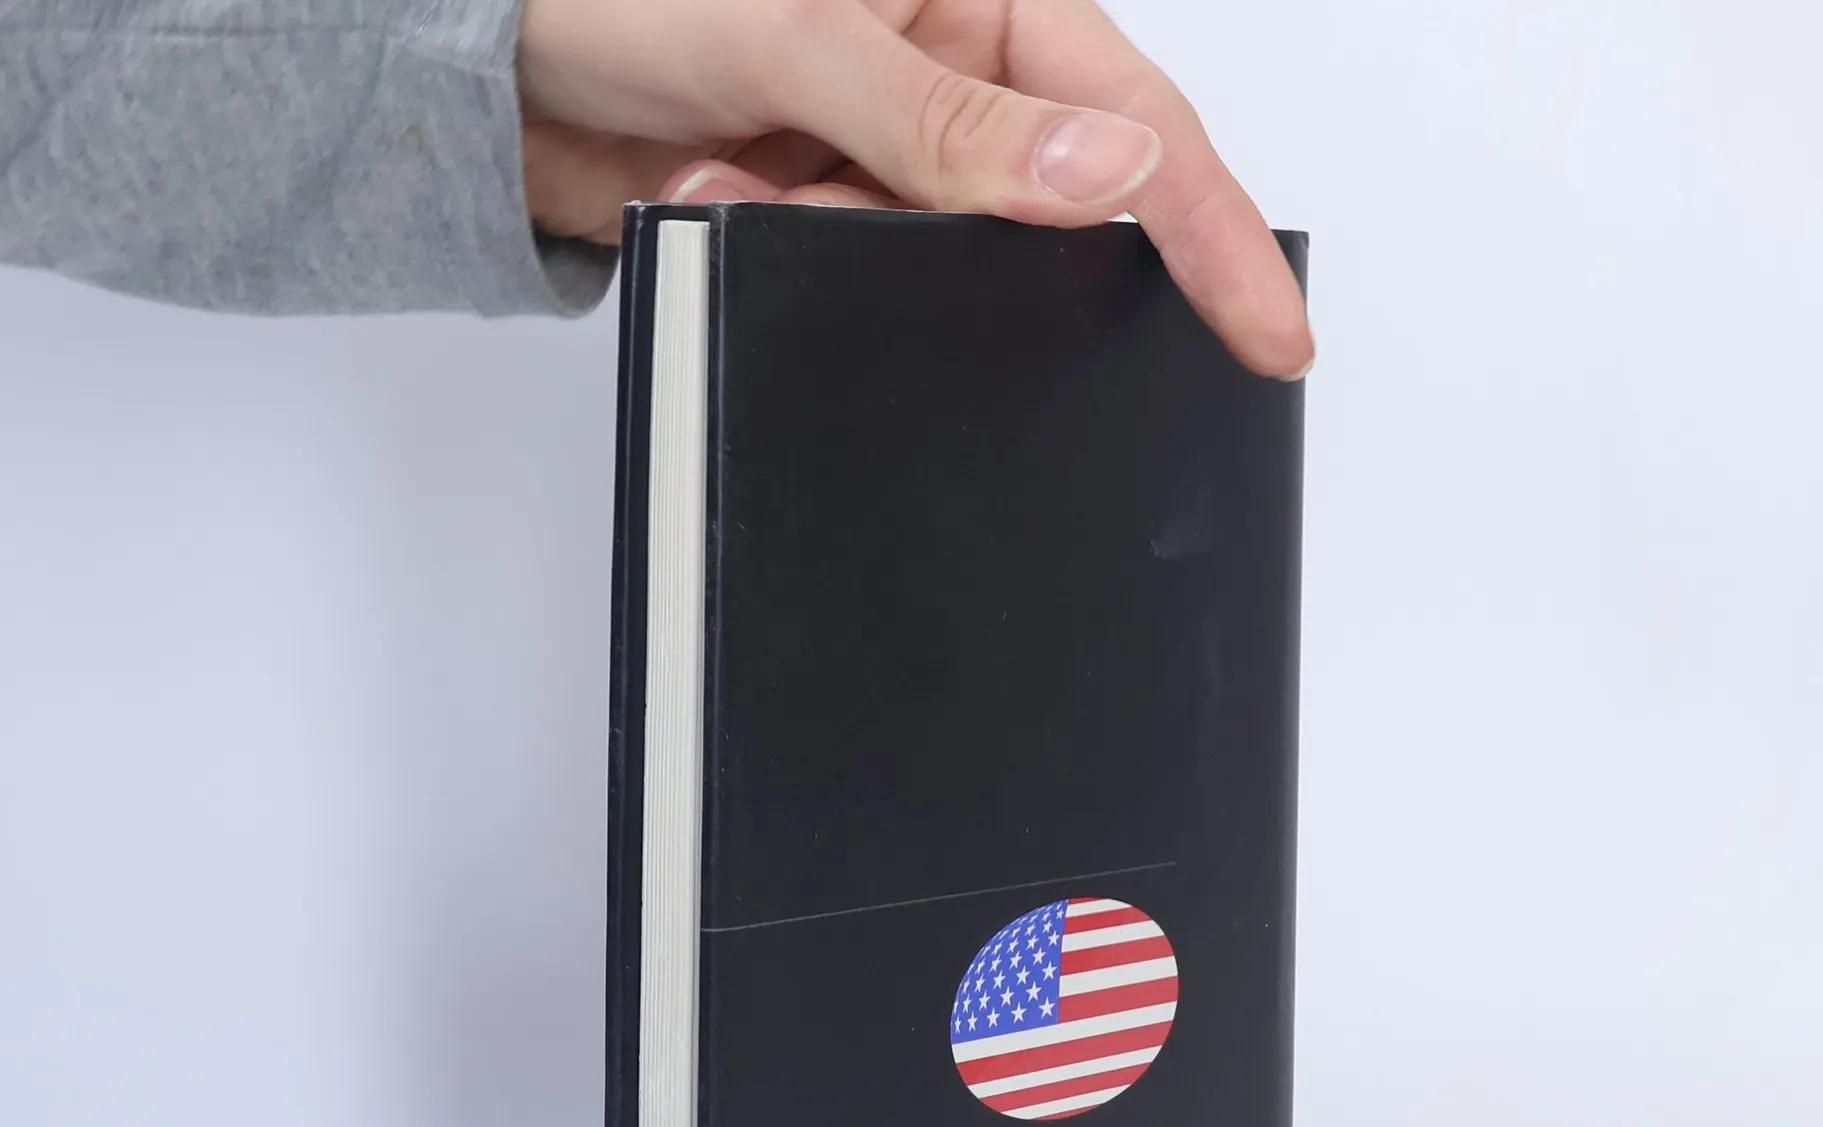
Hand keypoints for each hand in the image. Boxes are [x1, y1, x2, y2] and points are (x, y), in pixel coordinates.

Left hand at [518, 0, 1312, 378]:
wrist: (486, 67)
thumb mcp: (796, 33)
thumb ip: (951, 124)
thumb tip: (1104, 180)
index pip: (1138, 120)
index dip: (1212, 233)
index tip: (1269, 331)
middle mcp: (945, 65)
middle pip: (1045, 203)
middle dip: (983, 250)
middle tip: (887, 228)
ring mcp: (884, 144)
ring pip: (934, 259)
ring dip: (838, 241)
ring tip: (743, 168)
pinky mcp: (826, 202)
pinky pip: (855, 275)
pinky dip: (789, 251)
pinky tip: (722, 189)